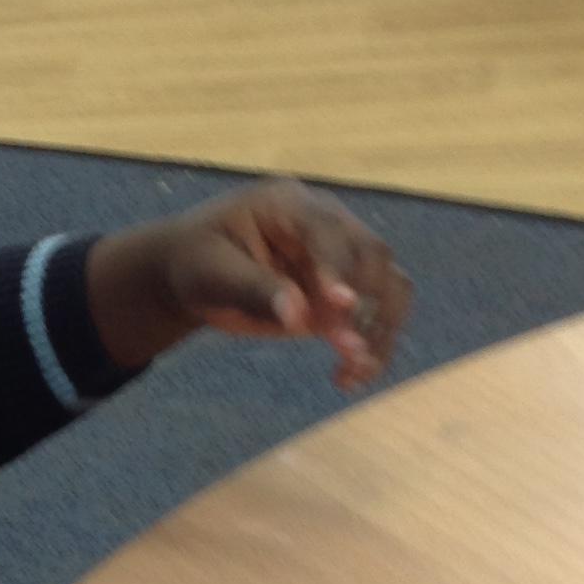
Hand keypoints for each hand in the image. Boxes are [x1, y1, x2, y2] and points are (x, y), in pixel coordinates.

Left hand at [86, 180, 411, 390]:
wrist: (194, 273)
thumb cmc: (197, 262)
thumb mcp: (211, 274)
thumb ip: (253, 290)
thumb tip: (297, 317)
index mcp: (289, 206)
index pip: (327, 229)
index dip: (338, 266)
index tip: (340, 306)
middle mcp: (326, 226)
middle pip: (372, 255)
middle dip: (367, 303)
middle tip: (349, 349)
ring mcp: (340, 260)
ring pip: (389, 288)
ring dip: (382, 330)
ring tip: (357, 369)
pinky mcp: (341, 297)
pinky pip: (377, 318)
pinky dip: (372, 348)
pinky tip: (349, 378)